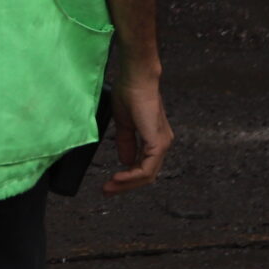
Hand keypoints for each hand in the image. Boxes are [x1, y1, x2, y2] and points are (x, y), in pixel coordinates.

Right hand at [104, 70, 171, 194]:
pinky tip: (117, 177)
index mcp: (155, 139)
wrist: (135, 78)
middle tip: (106, 190)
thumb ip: (126, 143)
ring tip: (108, 186)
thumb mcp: (124, 123)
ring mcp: (162, 144)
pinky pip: (146, 168)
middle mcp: (162, 144)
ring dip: (126, 183)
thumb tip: (125, 161)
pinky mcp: (157, 143)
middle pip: (146, 175)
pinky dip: (131, 176)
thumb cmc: (129, 92)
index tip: (108, 183)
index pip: (143, 166)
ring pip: (147, 175)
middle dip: (125, 185)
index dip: (126, 177)